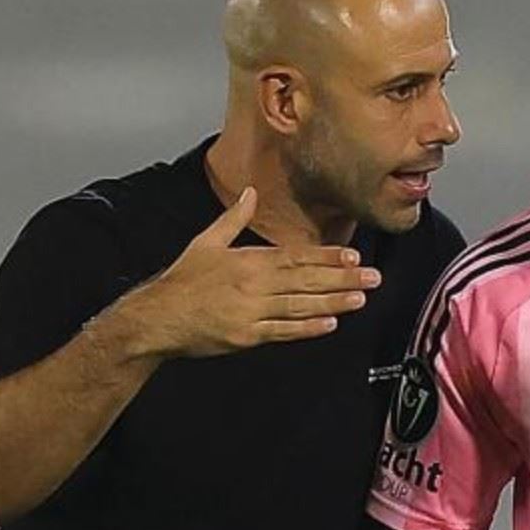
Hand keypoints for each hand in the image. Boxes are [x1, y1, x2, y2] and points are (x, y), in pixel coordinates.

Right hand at [120, 187, 381, 356]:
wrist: (158, 317)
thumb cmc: (182, 281)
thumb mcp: (206, 242)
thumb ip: (233, 218)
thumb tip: (250, 193)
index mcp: (247, 261)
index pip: (295, 256)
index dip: (326, 256)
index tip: (352, 256)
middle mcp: (254, 285)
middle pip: (305, 280)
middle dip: (341, 278)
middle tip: (372, 277)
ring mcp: (252, 312)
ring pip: (300, 305)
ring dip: (333, 302)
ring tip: (360, 298)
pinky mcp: (247, 336)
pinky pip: (283, 331)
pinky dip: (308, 328)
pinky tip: (330, 324)